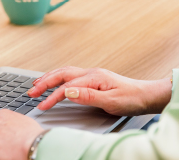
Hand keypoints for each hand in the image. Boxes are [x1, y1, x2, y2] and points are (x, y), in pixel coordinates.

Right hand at [28, 66, 171, 115]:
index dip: (53, 96)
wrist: (147, 95)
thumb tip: (68, 92)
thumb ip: (88, 96)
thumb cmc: (132, 98)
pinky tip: (55, 82)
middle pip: (61, 74)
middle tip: (31, 91)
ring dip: (49, 78)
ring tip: (37, 85)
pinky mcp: (93, 79)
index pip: (67, 87)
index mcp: (94, 77)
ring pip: (65, 73)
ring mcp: (92, 75)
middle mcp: (91, 73)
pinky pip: (70, 75)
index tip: (42, 105)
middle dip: (44, 82)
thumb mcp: (111, 101)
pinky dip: (58, 78)